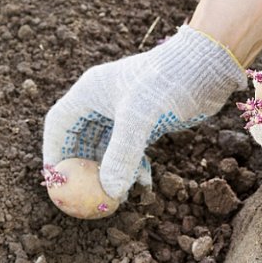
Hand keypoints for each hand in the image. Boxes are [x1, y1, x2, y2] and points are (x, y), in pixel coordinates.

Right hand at [42, 26, 245, 198]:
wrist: (207, 66)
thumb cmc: (167, 82)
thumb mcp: (140, 119)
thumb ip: (122, 155)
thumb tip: (110, 191)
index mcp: (90, 92)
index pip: (59, 125)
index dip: (54, 152)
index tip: (56, 180)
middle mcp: (104, 101)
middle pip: (82, 139)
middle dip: (84, 168)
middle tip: (86, 196)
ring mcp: (126, 111)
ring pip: (108, 147)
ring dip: (111, 171)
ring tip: (120, 195)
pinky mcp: (147, 120)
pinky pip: (131, 148)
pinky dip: (133, 166)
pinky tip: (144, 182)